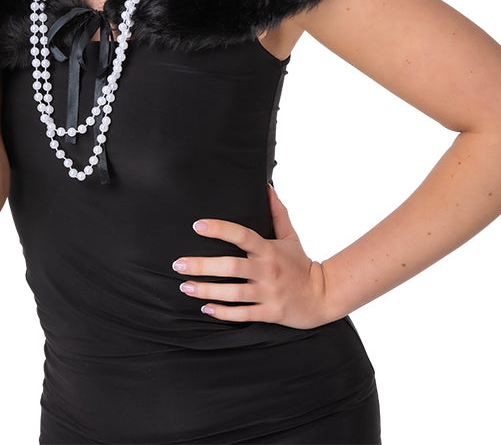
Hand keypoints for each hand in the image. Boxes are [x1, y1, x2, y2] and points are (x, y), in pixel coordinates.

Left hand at [172, 186, 339, 329]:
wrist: (322, 296)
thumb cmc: (301, 264)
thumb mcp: (290, 236)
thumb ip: (277, 212)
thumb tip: (267, 186)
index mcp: (268, 249)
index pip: (241, 235)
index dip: (219, 229)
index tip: (197, 226)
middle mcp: (266, 270)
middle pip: (230, 266)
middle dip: (202, 266)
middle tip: (178, 263)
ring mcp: (268, 293)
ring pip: (232, 293)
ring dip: (206, 290)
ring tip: (185, 286)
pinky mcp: (269, 313)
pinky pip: (242, 314)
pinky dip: (223, 312)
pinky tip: (206, 308)